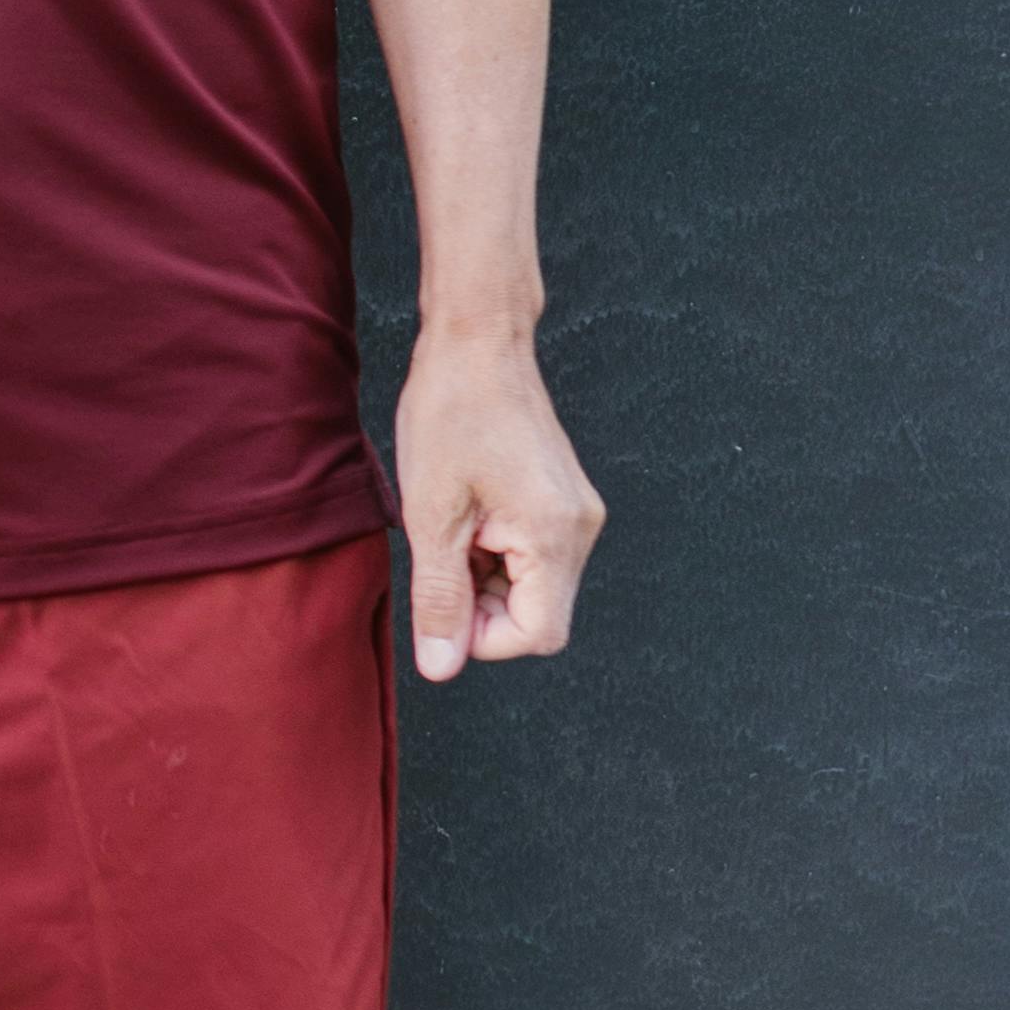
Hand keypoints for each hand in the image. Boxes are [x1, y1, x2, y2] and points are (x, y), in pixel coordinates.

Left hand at [395, 331, 603, 680]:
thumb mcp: (430, 516)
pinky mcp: (560, 500)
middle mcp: (580, 529)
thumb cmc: (451, 413)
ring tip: (449, 527)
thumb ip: (439, 597)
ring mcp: (575, 513)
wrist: (477, 343)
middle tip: (438, 555)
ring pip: (530, 586)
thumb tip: (442, 666)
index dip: (482, 638)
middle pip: (536, 615)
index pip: (537, 636)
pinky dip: (492, 553)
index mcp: (555, 535)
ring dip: (482, 577)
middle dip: (479, 605)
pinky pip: (530, 555)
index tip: (441, 602)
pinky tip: (464, 516)